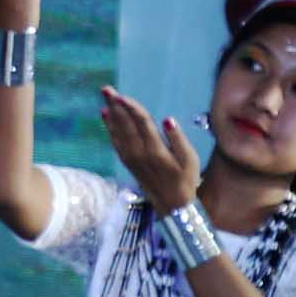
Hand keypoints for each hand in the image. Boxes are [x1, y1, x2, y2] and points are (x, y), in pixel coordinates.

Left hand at [99, 88, 203, 211]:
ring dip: (111, 115)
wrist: (172, 206)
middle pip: (126, 125)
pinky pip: (117, 143)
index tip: (122, 96)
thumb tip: (167, 120)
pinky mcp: (129, 163)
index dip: (131, 108)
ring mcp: (132, 159)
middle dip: (116, 106)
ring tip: (104, 99)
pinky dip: (110, 129)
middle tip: (106, 90)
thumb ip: (179, 139)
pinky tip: (107, 118)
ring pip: (119, 133)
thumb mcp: (191, 160)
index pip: (142, 123)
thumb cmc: (186, 180)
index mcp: (156, 150)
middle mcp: (140, 153)